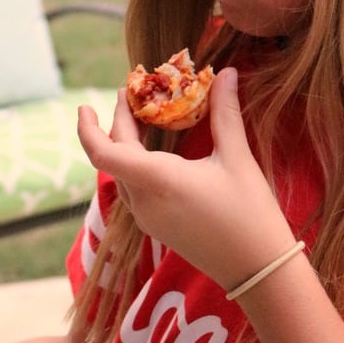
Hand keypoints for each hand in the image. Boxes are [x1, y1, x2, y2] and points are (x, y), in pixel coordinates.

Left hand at [77, 67, 295, 290]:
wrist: (258, 270)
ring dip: (125, 145)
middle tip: (132, 94)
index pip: (103, 153)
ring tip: (142, 117)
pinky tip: (155, 151)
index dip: (87, 128)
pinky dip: (136, 165)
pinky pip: (133, 189)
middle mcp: (143, 201)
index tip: (85, 106)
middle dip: (118, 123)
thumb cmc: (250, 213)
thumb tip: (228, 72)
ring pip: (122, 174)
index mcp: (157, 180)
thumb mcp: (238, 159)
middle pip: (114, 157)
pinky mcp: (156, 227)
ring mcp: (147, 217)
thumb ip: (225, 113)